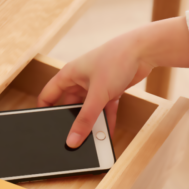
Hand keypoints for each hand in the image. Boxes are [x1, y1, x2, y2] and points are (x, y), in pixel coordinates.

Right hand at [37, 16, 188, 147]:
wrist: (145, 49)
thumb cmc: (116, 59)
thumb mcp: (98, 94)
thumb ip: (85, 119)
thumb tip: (73, 139)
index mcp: (68, 75)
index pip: (48, 95)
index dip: (44, 110)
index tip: (43, 127)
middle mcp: (79, 80)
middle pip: (69, 107)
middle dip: (72, 122)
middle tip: (72, 137)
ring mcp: (95, 86)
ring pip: (88, 110)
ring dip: (91, 123)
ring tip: (93, 139)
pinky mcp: (110, 91)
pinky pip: (104, 110)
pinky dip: (106, 121)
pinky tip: (108, 134)